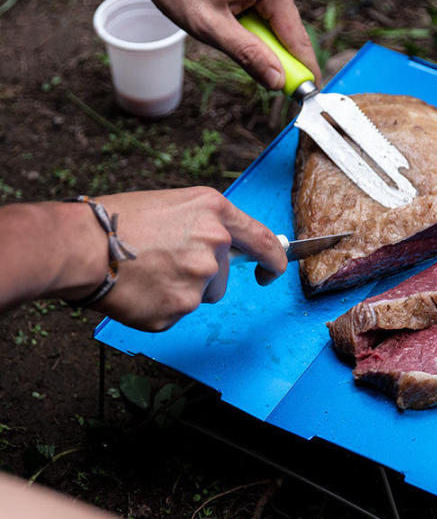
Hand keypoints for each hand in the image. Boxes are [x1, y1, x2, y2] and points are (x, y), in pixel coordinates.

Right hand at [90, 187, 286, 331]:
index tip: (272, 270)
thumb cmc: (118, 221)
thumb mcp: (175, 205)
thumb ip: (207, 225)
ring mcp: (200, 278)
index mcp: (215, 211)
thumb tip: (226, 247)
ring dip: (181, 291)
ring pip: (202, 297)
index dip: (273, 259)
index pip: (263, 240)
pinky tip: (139, 289)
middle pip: (223, 276)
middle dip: (200, 276)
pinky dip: (160, 307)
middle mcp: (216, 243)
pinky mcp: (180, 308)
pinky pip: (177, 314)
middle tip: (161, 262)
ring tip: (147, 273)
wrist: (80, 245)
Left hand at [120, 0, 320, 91]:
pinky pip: (260, 0)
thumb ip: (248, 55)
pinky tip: (222, 10)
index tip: (307, 93)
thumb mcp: (209, 25)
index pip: (297, 39)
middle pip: (286, 28)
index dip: (302, 69)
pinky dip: (247, 15)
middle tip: (249, 65)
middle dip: (271, 50)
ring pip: (271, 15)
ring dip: (254, 31)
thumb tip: (277, 79)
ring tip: (219, 22)